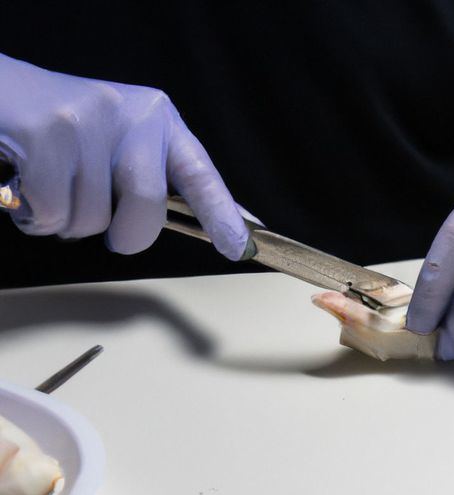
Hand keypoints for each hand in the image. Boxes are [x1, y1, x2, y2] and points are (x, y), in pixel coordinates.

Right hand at [0, 54, 247, 258]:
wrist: (0, 95)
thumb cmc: (66, 133)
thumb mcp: (121, 148)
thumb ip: (152, 182)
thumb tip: (201, 225)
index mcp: (160, 121)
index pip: (201, 175)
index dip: (222, 216)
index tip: (240, 248)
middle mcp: (133, 115)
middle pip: (147, 206)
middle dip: (126, 236)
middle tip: (108, 230)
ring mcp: (90, 120)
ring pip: (95, 219)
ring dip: (70, 223)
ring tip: (54, 186)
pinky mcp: (48, 132)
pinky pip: (54, 214)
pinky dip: (37, 218)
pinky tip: (27, 186)